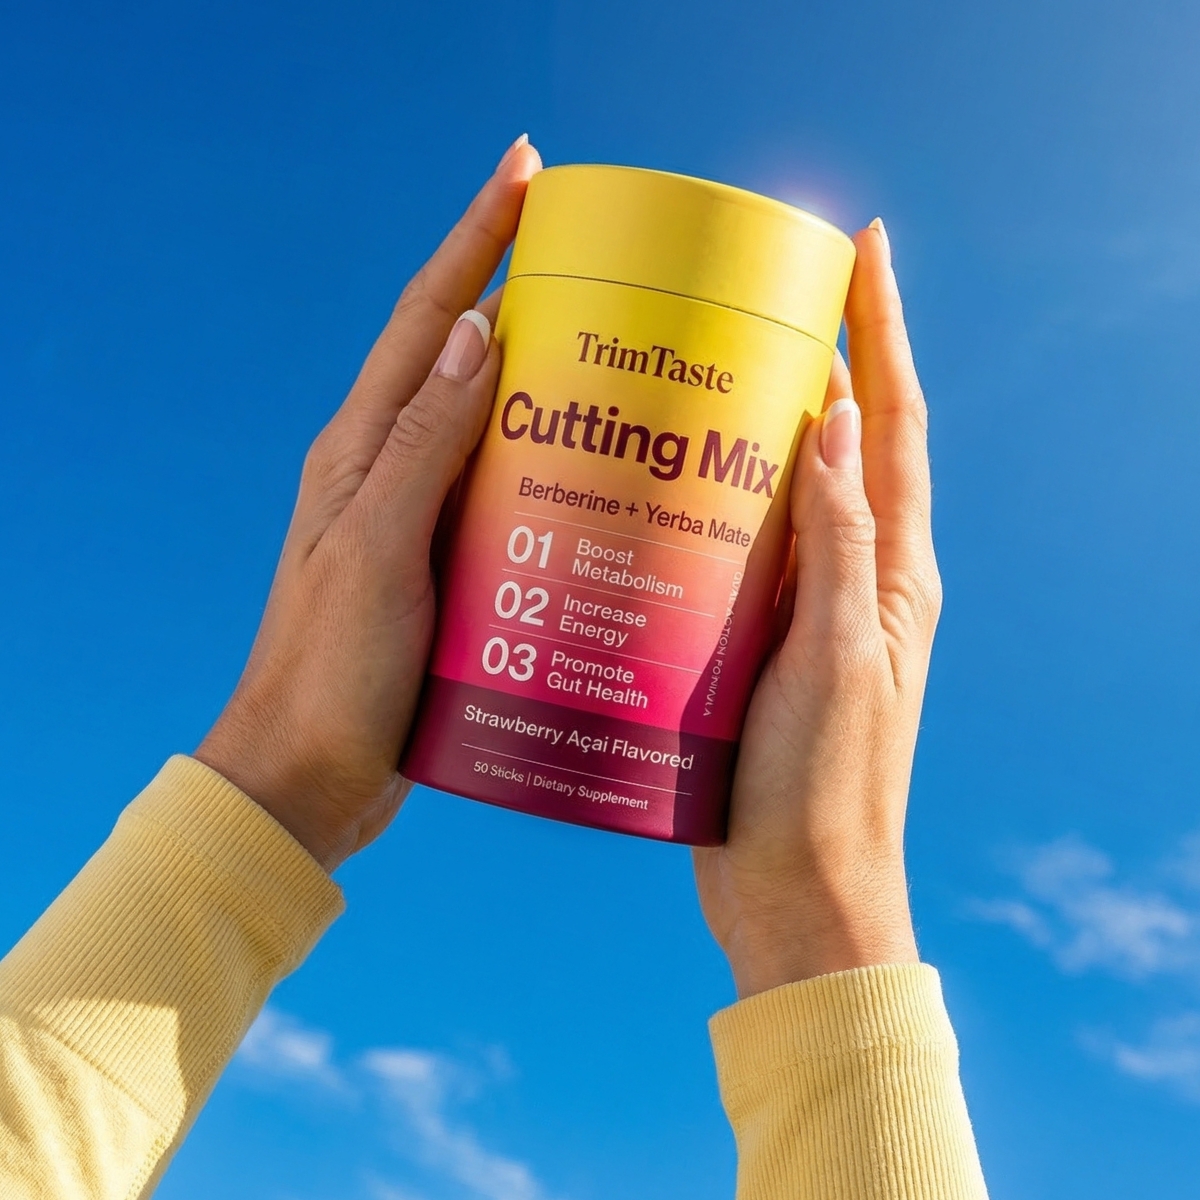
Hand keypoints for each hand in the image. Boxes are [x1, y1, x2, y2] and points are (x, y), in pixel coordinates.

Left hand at [195, 138, 542, 871]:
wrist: (311, 772)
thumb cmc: (331, 667)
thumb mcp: (376, 549)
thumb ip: (423, 443)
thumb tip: (478, 334)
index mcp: (361, 448)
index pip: (428, 318)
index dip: (475, 239)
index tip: (526, 172)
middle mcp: (388, 467)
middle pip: (464, 359)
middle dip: (523, 297)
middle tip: (600, 268)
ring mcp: (416, 514)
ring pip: (491, 426)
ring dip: (547, 387)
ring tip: (621, 362)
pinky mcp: (444, 562)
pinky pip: (501, 493)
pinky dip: (548, 469)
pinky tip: (600, 477)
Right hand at [693, 220, 941, 998]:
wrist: (796, 890)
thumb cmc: (824, 786)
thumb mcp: (835, 659)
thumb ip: (840, 543)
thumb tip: (836, 418)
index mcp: (894, 575)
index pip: (893, 425)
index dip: (884, 331)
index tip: (865, 248)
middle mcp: (860, 579)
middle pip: (846, 443)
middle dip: (825, 357)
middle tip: (771, 290)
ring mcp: (811, 608)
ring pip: (792, 491)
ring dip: (766, 423)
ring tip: (713, 362)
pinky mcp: (764, 640)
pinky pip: (749, 547)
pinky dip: (724, 499)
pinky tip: (673, 480)